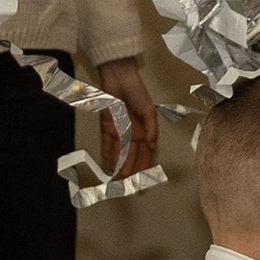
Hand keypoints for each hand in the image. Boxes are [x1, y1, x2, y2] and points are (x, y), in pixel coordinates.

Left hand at [91, 56, 159, 173]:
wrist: (120, 79)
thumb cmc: (137, 93)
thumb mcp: (149, 113)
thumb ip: (151, 130)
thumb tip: (152, 146)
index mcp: (145, 130)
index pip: (146, 152)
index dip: (145, 163)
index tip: (143, 176)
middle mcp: (132, 132)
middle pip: (131, 154)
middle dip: (130, 167)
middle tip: (128, 180)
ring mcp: (119, 129)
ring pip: (118, 151)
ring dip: (118, 162)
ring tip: (117, 175)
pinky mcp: (107, 125)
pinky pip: (106, 142)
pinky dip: (107, 151)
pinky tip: (107, 161)